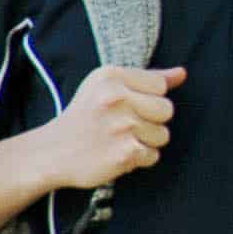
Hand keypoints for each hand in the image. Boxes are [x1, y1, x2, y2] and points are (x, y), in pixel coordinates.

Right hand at [34, 63, 182, 196]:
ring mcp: (122, 126)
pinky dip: (138, 159)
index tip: (125, 106)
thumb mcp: (107, 87)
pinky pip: (153, 155)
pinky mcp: (125, 152)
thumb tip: (181, 73)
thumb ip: (147, 78)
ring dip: (144, 142)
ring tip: (117, 140)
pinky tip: (117, 154)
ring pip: (163, 135)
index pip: (160, 86)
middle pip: (167, 110)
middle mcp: (116, 98)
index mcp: (111, 77)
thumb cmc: (84, 117)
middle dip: (150, 121)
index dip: (147, 99)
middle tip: (122, 126)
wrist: (50, 152)